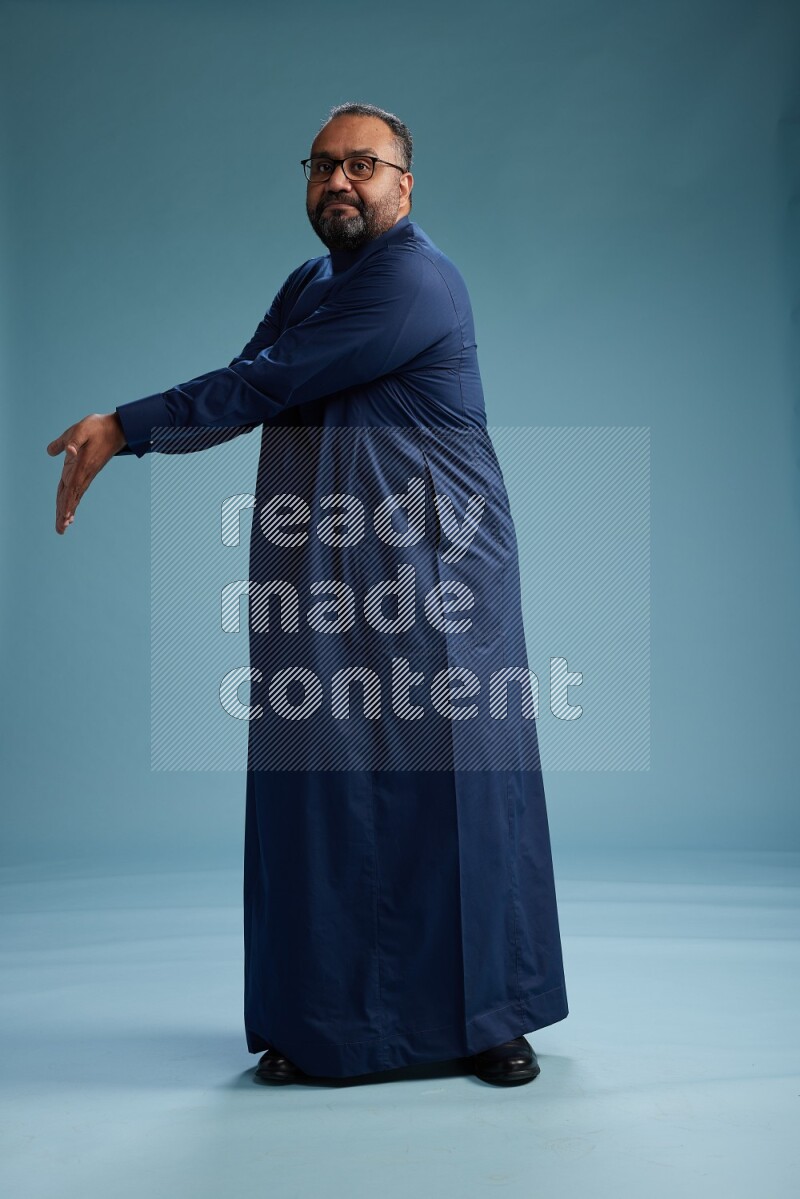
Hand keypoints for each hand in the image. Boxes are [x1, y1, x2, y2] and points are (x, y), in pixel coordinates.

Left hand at [46, 412, 127, 533]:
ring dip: (68, 511)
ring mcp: (85, 474)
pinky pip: (76, 490)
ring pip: (74, 496)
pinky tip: (70, 513)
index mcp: (81, 465)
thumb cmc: (97, 427)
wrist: (116, 429)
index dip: (67, 501)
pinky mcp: (86, 473)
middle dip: (65, 513)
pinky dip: (72, 502)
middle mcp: (83, 473)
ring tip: (63, 527)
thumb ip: (71, 440)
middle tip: (60, 530)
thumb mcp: (81, 429)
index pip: (72, 486)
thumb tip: (67, 451)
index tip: (64, 516)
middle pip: (72, 496)